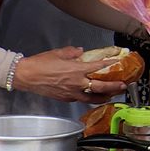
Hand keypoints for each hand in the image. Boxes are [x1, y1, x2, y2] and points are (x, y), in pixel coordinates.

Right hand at [13, 46, 129, 104]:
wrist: (26, 75)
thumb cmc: (40, 64)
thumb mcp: (59, 53)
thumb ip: (73, 52)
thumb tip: (80, 51)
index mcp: (77, 69)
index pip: (99, 66)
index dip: (110, 64)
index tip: (118, 63)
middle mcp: (77, 82)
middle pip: (101, 87)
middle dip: (114, 87)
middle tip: (123, 86)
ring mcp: (71, 92)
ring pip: (92, 98)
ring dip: (104, 97)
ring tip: (112, 96)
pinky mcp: (65, 98)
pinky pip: (81, 99)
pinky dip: (89, 99)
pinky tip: (92, 97)